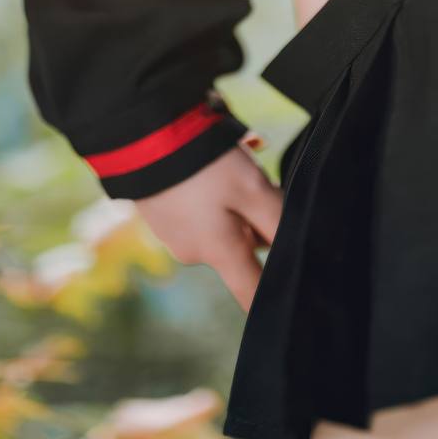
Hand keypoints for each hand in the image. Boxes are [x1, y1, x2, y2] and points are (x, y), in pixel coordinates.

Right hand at [135, 143, 282, 311]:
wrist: (141, 135)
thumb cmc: (203, 164)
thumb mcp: (252, 187)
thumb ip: (278, 220)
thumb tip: (296, 245)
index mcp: (219, 252)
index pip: (251, 293)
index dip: (273, 298)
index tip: (292, 303)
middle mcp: (194, 253)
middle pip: (243, 248)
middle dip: (258, 222)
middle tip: (263, 183)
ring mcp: (173, 234)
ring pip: (221, 225)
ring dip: (234, 204)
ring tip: (231, 165)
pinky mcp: (160, 212)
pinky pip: (198, 212)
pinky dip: (210, 194)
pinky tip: (208, 166)